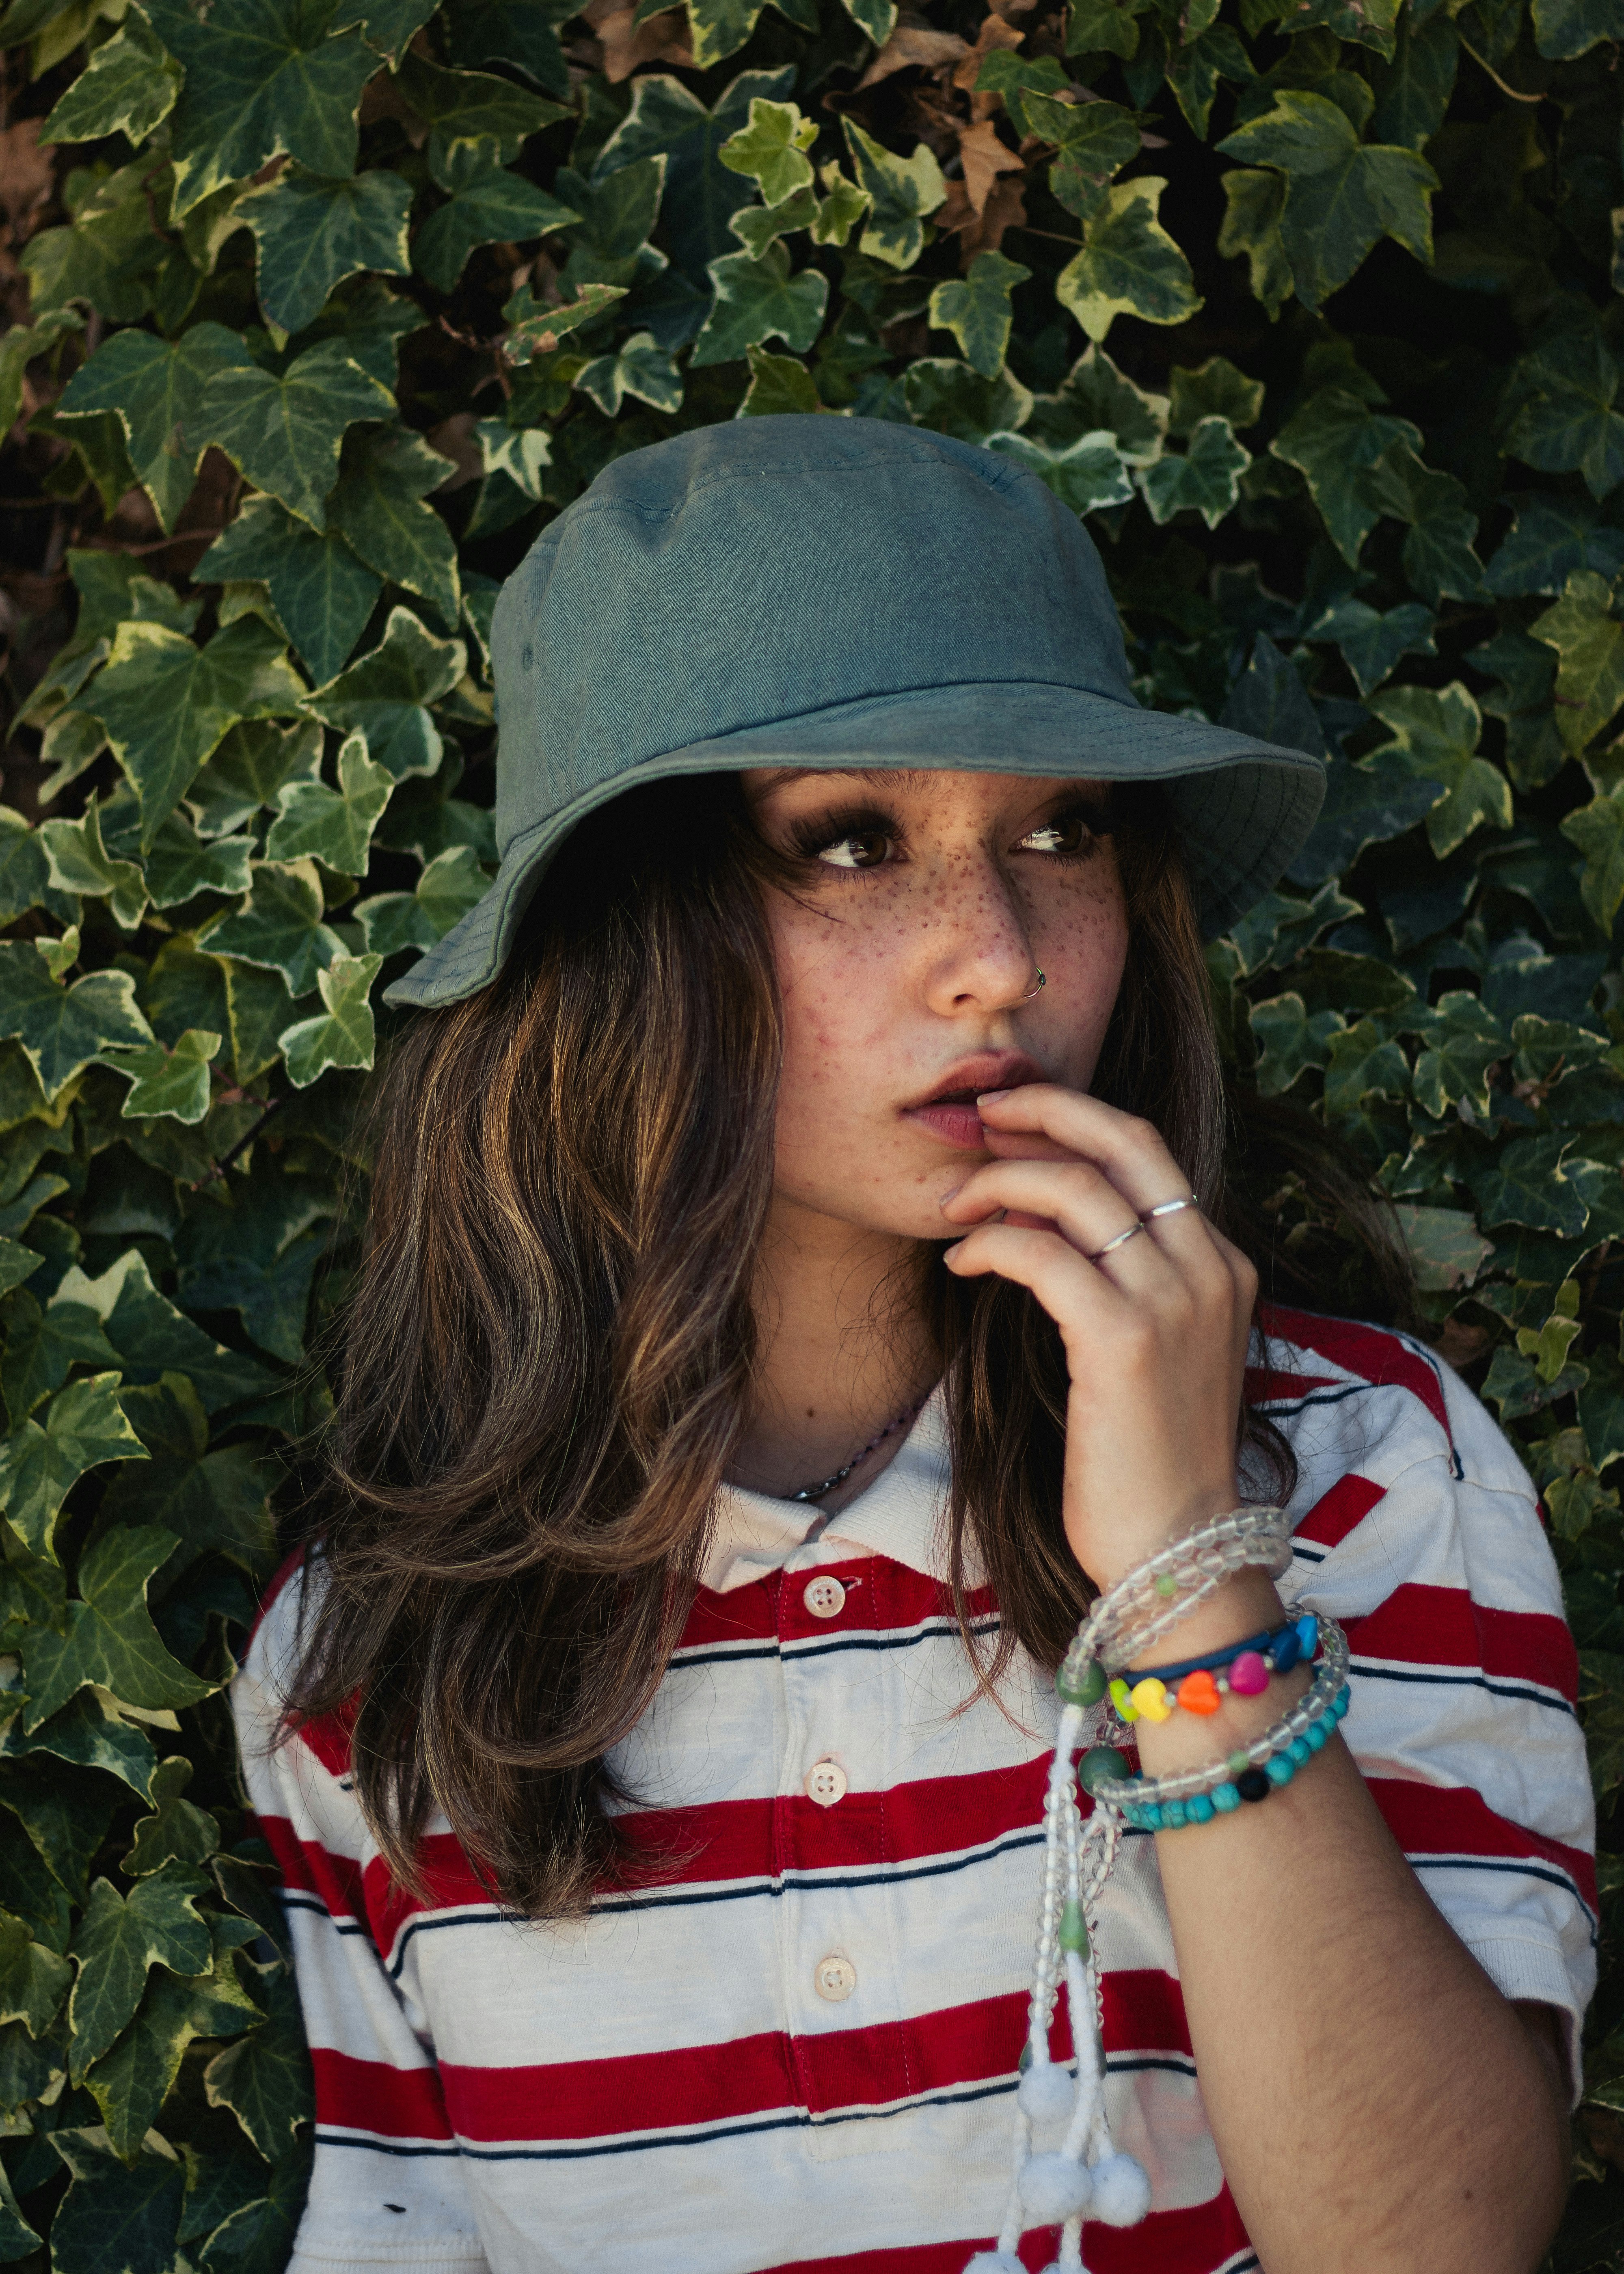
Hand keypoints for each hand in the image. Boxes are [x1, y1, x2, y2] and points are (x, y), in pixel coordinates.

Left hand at [938, 1086, 1257, 1590]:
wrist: (1178, 1549)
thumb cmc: (1148, 1456)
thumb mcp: (1149, 1347)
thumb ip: (1116, 1277)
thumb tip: (1036, 1213)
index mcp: (1221, 1263)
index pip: (1147, 1150)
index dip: (1074, 1118)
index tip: (1015, 1119)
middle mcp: (1208, 1267)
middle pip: (1123, 1139)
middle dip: (1044, 1110)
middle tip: (982, 1115)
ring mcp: (1173, 1300)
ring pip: (1073, 1189)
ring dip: (999, 1182)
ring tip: (954, 1204)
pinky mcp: (1123, 1339)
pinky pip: (1040, 1254)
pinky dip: (989, 1245)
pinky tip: (961, 1261)